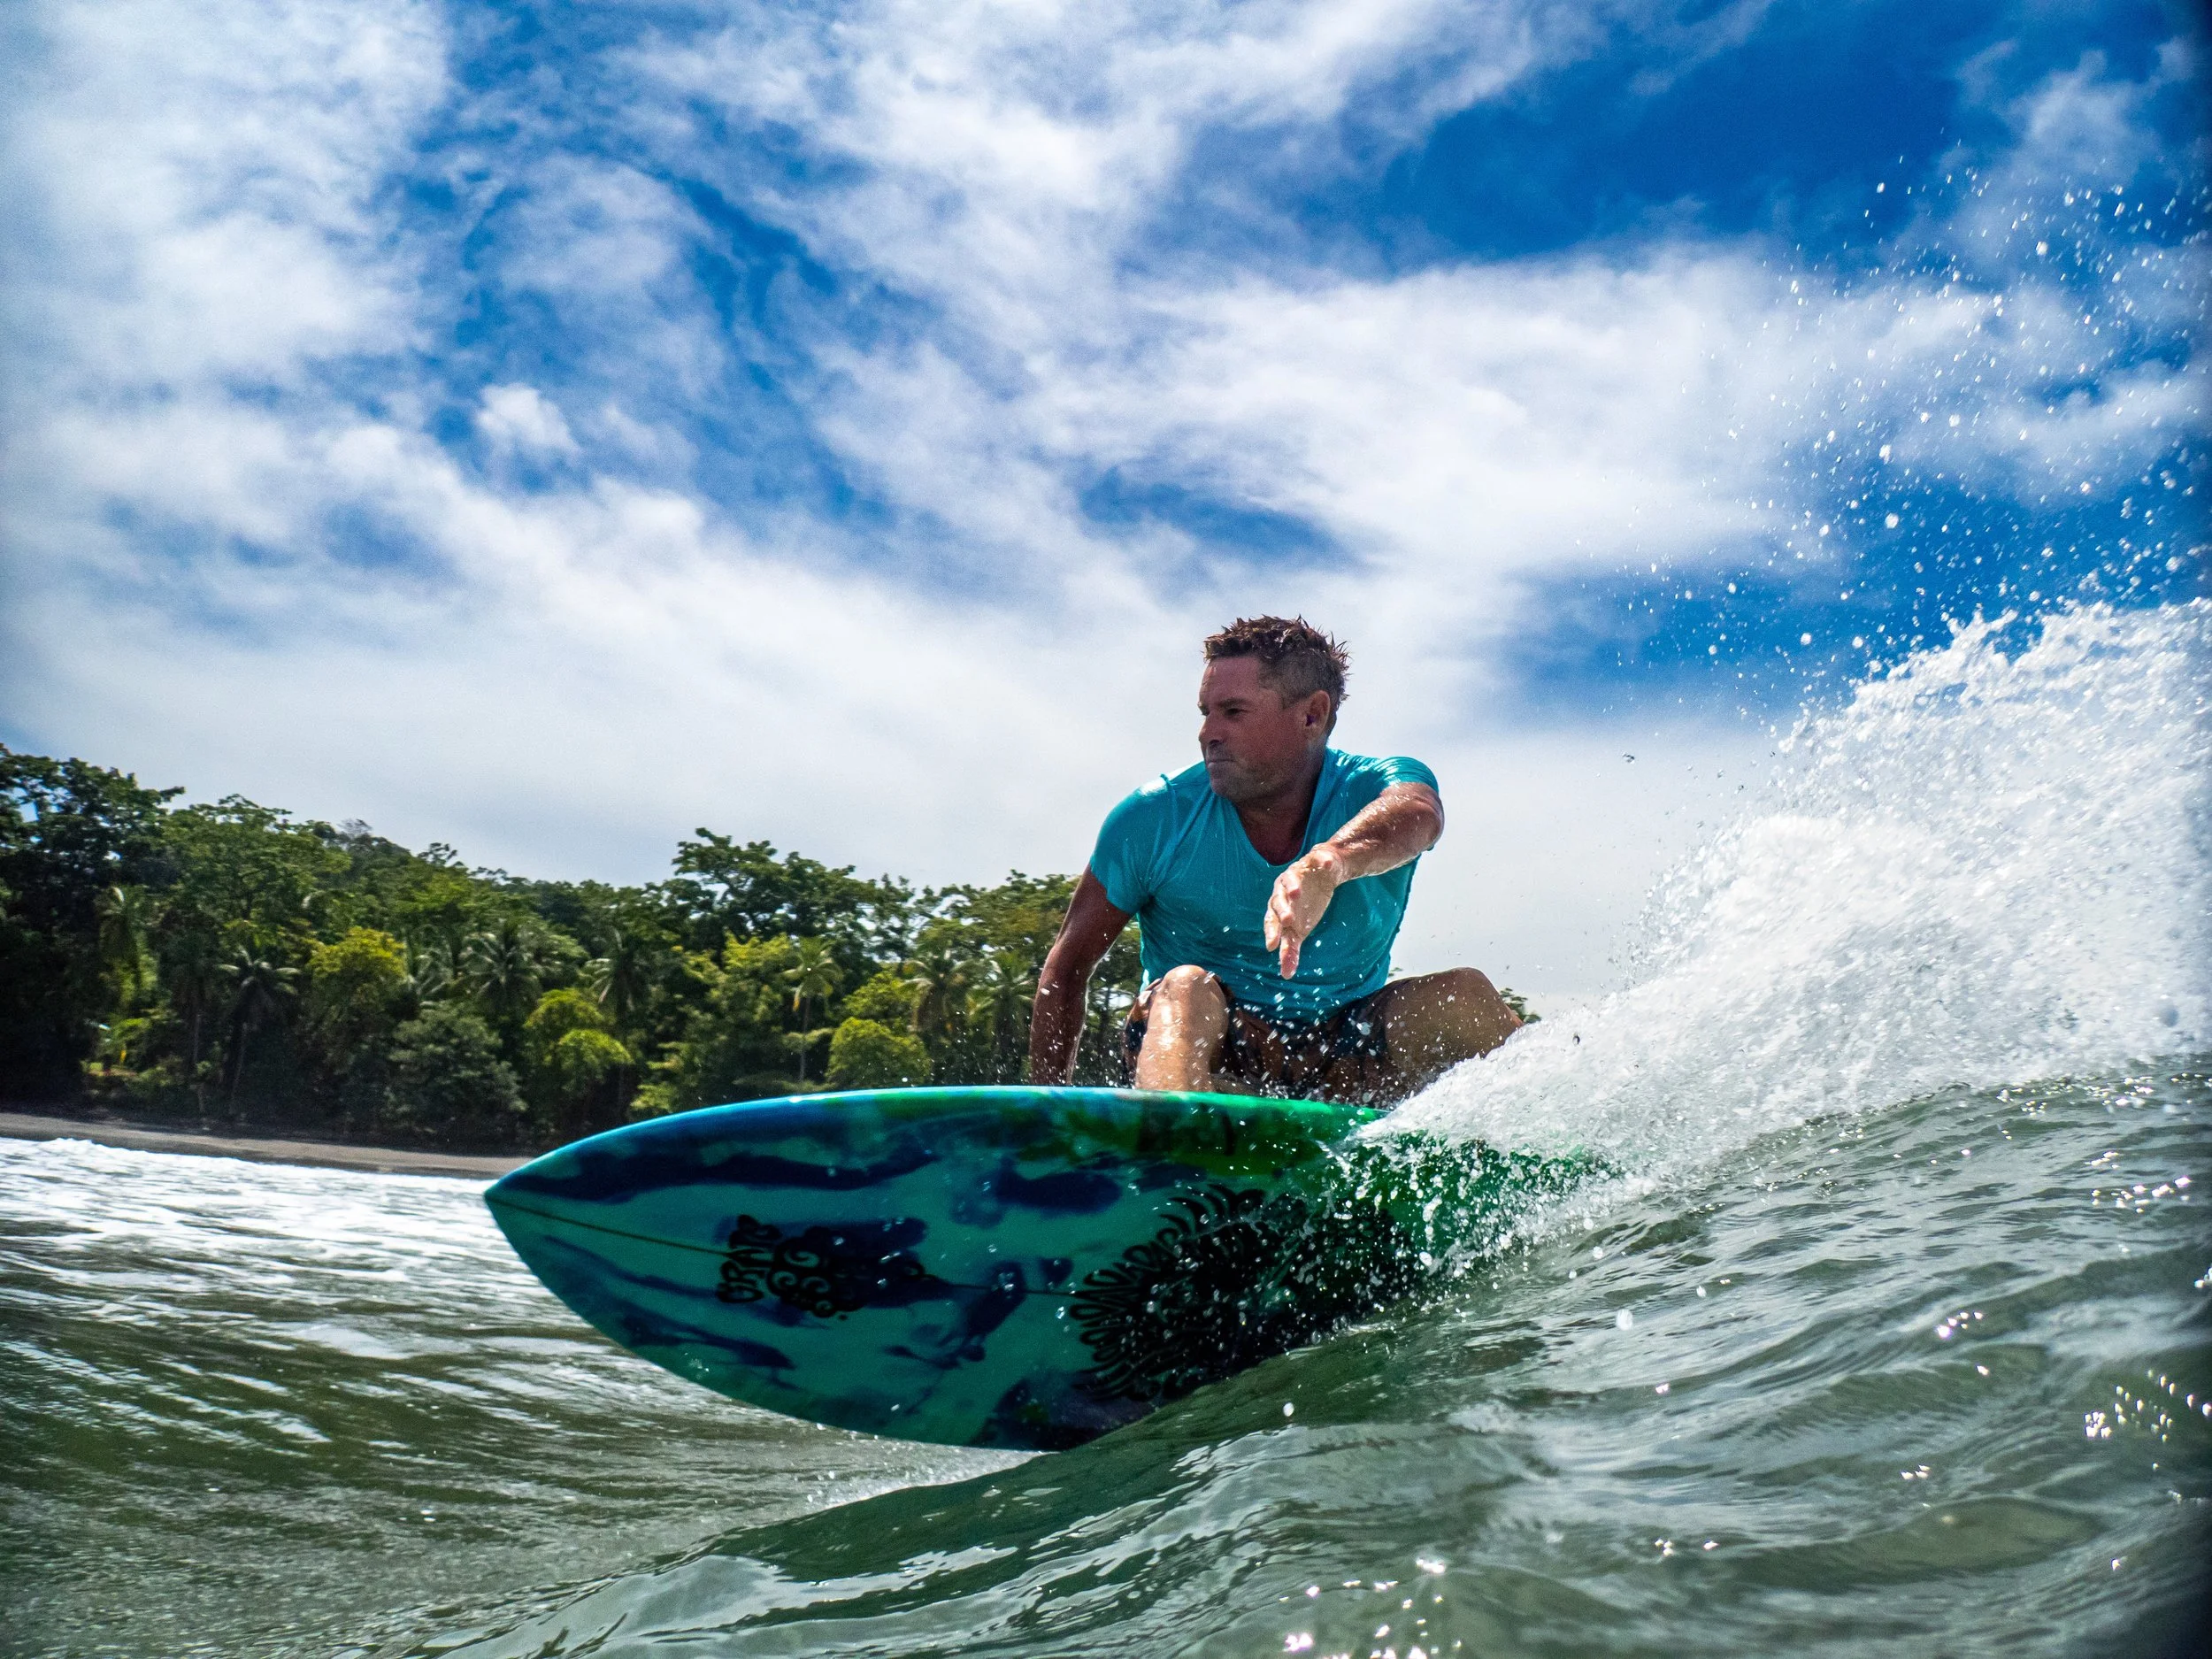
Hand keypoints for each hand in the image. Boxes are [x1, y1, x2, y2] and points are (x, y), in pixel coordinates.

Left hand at [1264, 848, 1342, 977]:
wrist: (1325, 875)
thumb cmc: (1307, 905)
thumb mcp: (1300, 929)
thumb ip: (1291, 950)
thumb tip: (1286, 976)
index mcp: (1278, 908)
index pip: (1271, 921)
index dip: (1271, 932)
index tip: (1271, 947)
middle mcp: (1282, 890)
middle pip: (1277, 901)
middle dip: (1282, 910)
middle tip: (1288, 921)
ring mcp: (1295, 875)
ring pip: (1289, 880)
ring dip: (1292, 886)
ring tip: (1297, 893)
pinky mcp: (1311, 861)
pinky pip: (1315, 861)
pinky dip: (1320, 862)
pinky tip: (1325, 864)